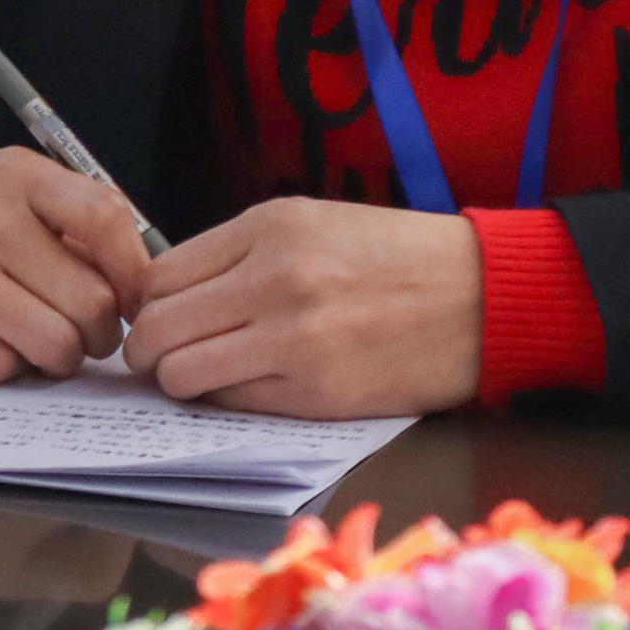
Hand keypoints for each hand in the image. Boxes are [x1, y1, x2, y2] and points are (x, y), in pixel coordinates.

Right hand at [0, 152, 151, 382]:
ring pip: (49, 342)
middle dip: (98, 334)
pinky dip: (7, 370)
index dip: (135, 274)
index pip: (106, 219)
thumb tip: (147, 287)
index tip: (133, 303)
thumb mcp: (11, 201)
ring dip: (56, 359)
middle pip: (87, 299)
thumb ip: (74, 230)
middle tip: (87, 339)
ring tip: (43, 347)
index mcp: (16, 174)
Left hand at [121, 197, 481, 418]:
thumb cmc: (398, 259)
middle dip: (148, 351)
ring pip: (182, 374)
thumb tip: (172, 296)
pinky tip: (250, 388)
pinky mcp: (314, 393)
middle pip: (158, 328)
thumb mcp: (316, 223)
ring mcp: (293, 338)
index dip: (149, 304)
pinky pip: (232, 405)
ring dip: (180, 383)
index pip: (162, 274)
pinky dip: (226, 402)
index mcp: (272, 226)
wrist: (480, 296)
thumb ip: (244, 253)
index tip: (158, 318)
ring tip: (203, 378)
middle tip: (161, 360)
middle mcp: (275, 277)